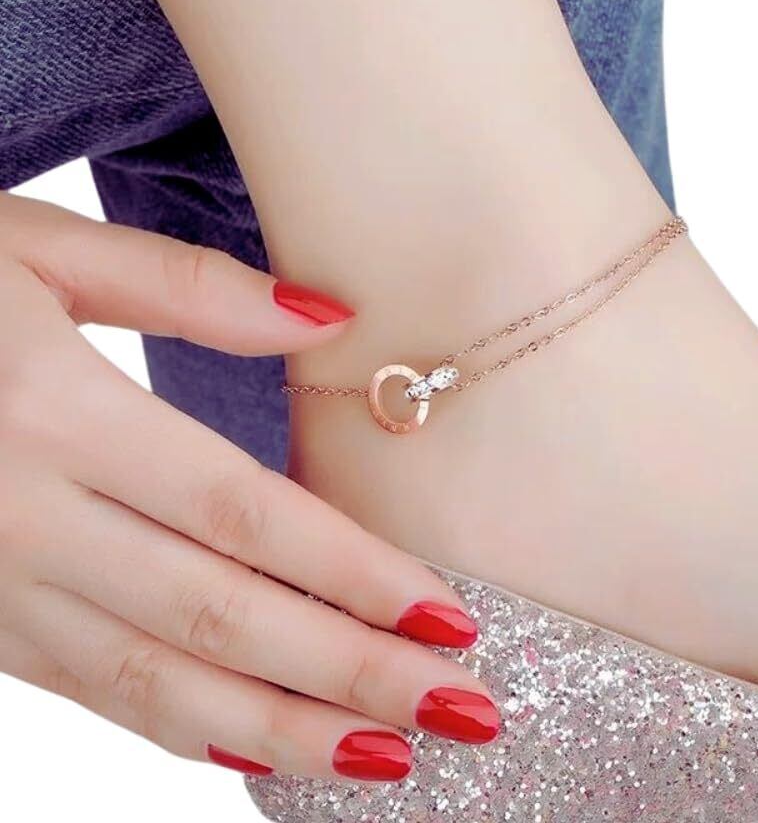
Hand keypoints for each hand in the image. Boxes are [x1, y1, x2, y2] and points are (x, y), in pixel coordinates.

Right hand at [0, 193, 497, 781]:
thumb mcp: (45, 252)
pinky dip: (187, 729)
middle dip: (350, 673)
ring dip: (285, 730)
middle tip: (462, 711)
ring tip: (388, 757)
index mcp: (60, 415)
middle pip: (223, 613)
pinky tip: (264, 748)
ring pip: (160, 680)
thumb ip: (190, 288)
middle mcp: (26, 518)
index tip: (447, 618)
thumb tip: (329, 320)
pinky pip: (95, 691)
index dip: (353, 575)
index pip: (245, 516)